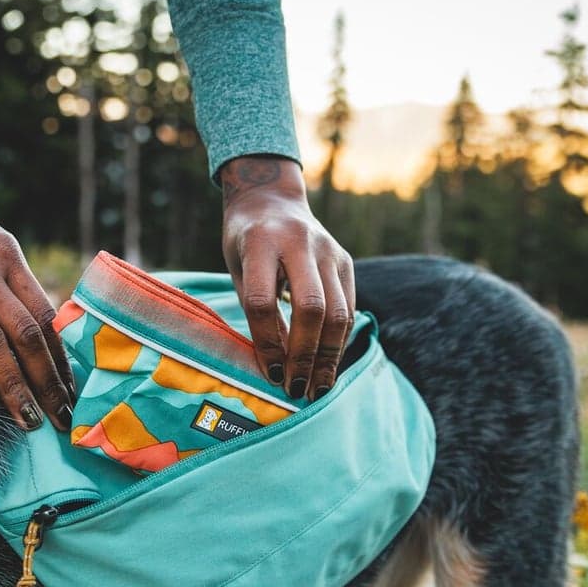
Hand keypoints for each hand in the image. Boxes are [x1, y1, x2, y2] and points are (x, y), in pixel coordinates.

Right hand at [0, 102, 74, 430]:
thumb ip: (7, 282)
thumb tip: (37, 335)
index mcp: (7, 254)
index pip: (43, 315)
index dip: (59, 358)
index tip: (70, 391)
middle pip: (24, 333)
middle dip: (45, 381)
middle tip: (58, 419)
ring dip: (11, 385)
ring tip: (25, 418)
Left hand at [219, 155, 355, 400]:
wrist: (271, 198)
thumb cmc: (246, 243)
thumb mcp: (239, 269)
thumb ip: (256, 310)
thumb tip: (275, 367)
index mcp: (260, 242)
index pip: (263, 300)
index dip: (267, 342)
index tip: (271, 375)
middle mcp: (299, 242)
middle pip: (310, 307)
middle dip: (305, 355)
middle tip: (297, 388)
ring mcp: (328, 250)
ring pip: (338, 311)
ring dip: (328, 356)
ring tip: (318, 387)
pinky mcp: (345, 261)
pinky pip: (348, 308)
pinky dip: (339, 341)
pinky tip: (328, 365)